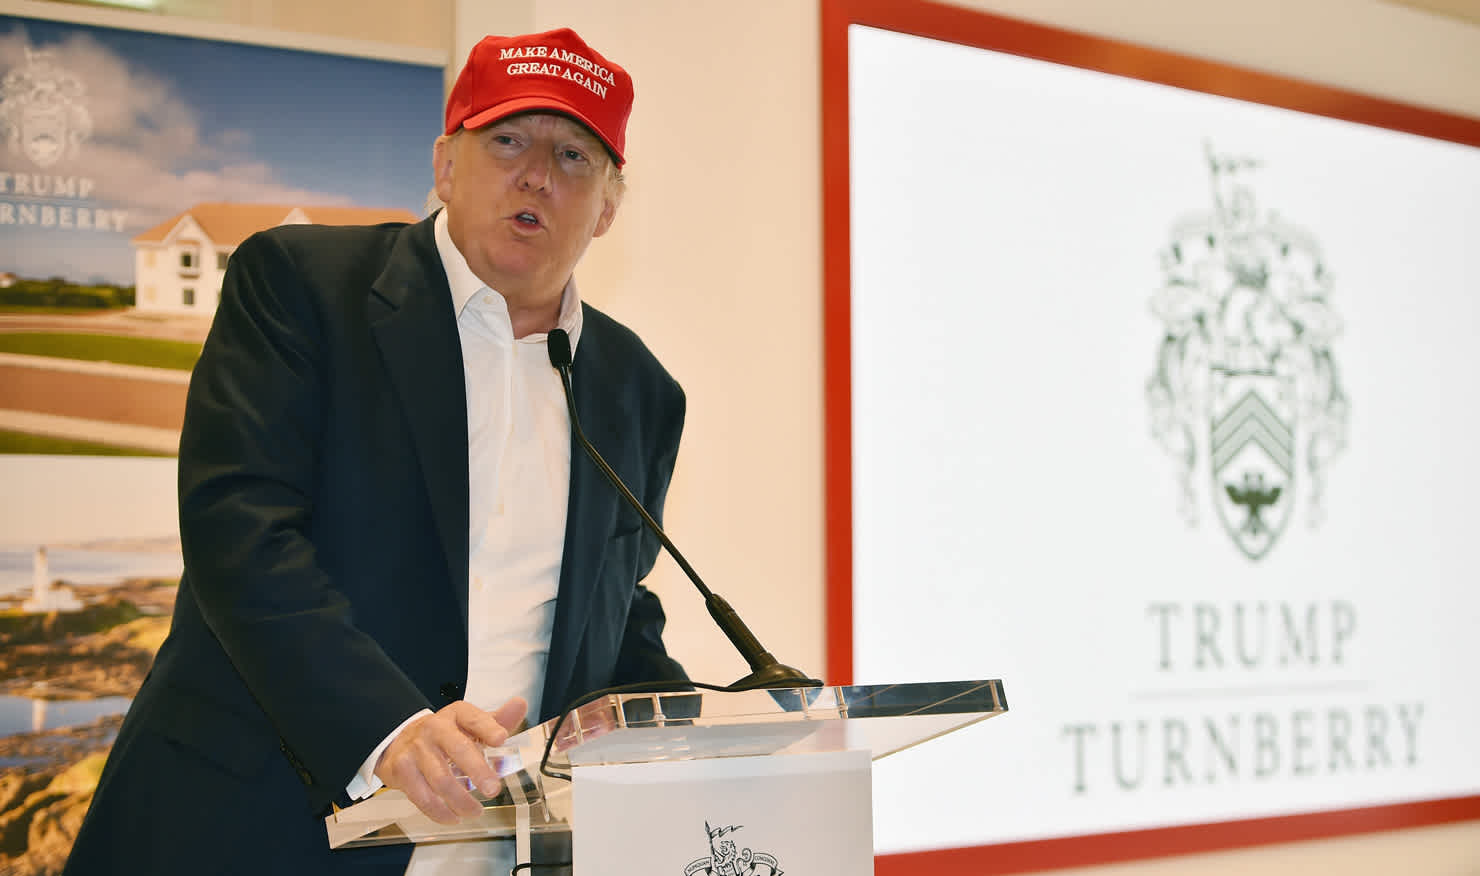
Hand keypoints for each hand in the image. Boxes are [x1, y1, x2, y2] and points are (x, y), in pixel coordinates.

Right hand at [374, 697, 526, 823]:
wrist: (401, 741)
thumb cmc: (444, 734)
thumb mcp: (470, 724)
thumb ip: (497, 720)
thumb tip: (520, 705)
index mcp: (456, 715)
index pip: (474, 718)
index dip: (488, 728)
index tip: (501, 739)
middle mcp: (435, 728)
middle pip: (458, 749)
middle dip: (478, 770)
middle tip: (493, 789)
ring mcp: (417, 749)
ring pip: (441, 779)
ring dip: (461, 800)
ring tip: (475, 811)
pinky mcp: (402, 770)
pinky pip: (422, 796)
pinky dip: (440, 811)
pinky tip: (453, 816)